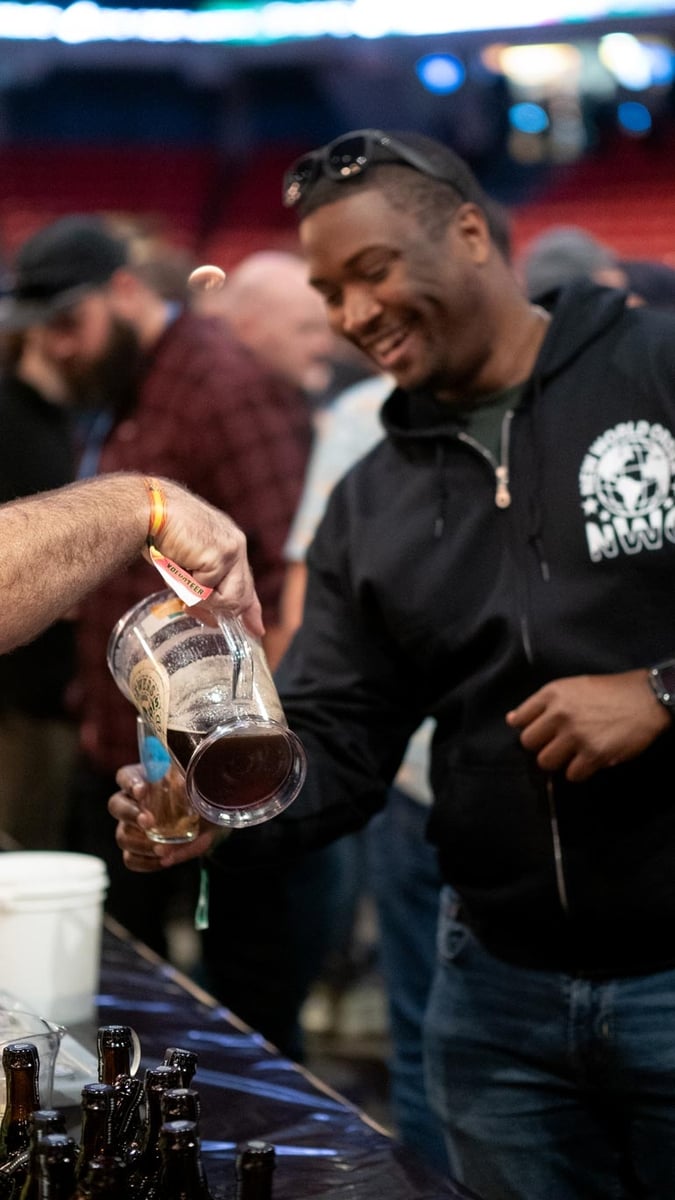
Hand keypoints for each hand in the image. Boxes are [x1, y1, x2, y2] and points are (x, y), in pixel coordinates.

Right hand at [109, 764, 217, 871]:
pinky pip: (130, 859)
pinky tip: (164, 860)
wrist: (208, 823)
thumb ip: (188, 789)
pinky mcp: (136, 850)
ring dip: (141, 844)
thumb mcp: (197, 790)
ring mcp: (130, 828)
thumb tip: (182, 791)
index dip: (130, 783)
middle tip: (149, 822)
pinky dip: (146, 862)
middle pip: (116, 806)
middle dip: (131, 815)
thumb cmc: (197, 798)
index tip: (142, 791)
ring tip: (163, 849)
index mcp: (143, 780)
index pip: (126, 777)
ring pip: (122, 836)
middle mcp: (131, 803)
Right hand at [149, 479, 264, 638]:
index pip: (246, 583)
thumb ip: (202, 588)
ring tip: (180, 576)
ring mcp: (232, 550)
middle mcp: (236, 545)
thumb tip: (213, 621)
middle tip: (187, 604)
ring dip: (201, 598)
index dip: (250, 609)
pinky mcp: (221, 555)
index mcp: (229, 544)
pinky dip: (188, 585)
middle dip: (214, 608)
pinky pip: (207, 591)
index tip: (255, 629)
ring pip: (228, 599)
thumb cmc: (159, 533)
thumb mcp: (185, 565)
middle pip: (241, 597)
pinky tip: (178, 564)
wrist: (149, 510)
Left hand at [505, 668, 670, 781]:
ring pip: (545, 762)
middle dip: (541, 746)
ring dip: (558, 762)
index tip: (540, 733)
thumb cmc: (609, 692)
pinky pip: (571, 775)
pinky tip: (588, 762)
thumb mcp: (572, 687)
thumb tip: (511, 720)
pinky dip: (578, 772)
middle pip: (528, 743)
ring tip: (572, 754)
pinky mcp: (593, 754)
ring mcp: (576, 735)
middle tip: (558, 745)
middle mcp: (560, 713)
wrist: (646, 698)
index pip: (519, 719)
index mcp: (553, 693)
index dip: (528, 728)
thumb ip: (542, 703)